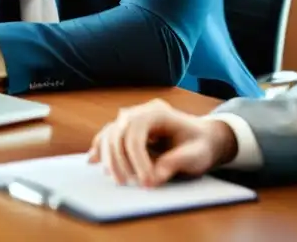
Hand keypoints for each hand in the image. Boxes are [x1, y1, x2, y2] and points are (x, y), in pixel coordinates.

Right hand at [87, 98, 237, 186]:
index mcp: (158, 112)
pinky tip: (93, 161)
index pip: (136, 132)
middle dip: (119, 160)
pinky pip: (108, 136)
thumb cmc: (201, 144)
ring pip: (109, 134)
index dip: (137, 159)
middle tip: (129, 184)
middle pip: (117, 132)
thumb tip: (154, 176)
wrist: (203, 137)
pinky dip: (100, 149)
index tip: (147, 182)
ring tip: (118, 180)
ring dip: (108, 158)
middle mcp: (140, 112)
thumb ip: (177, 162)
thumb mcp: (197, 154)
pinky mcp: (127, 131)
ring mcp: (131, 119)